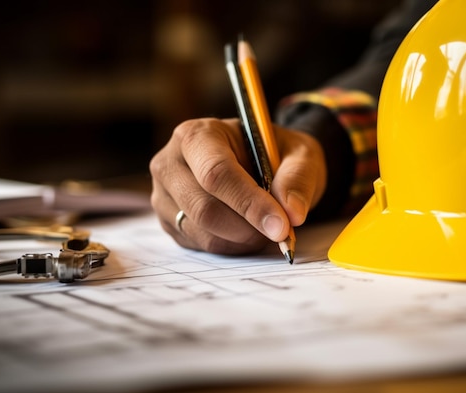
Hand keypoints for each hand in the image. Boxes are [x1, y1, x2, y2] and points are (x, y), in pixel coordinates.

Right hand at [149, 118, 325, 254]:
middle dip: (248, 227)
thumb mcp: (300, 154)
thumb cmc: (275, 154)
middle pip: (204, 209)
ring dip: (243, 240)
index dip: (249, 203)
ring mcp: (165, 196)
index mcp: (198, 135)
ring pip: (203, 233)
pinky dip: (233, 247)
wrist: (259, 164)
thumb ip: (298, 178)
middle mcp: (170, 164)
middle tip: (280, 231)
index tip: (281, 225)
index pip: (216, 173)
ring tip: (266, 227)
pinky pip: (202, 246)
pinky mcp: (169, 223)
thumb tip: (292, 212)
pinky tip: (249, 231)